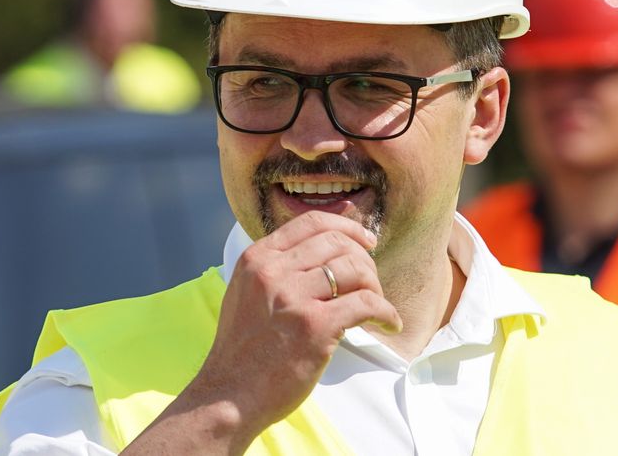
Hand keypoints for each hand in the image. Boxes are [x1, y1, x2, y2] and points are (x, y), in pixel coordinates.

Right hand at [194, 211, 401, 440]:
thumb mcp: (246, 292)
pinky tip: (388, 324)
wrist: (229, 395)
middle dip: (364, 260)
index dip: (347, 226)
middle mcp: (273, 271)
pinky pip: (366, 304)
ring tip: (377, 307)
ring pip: (355, 270)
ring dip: (375, 287)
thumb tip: (321, 245)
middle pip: (338, 243)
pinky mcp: (315, 326)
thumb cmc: (242, 350)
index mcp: (257, 259)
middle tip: (371, 283)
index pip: (311, 223)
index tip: (366, 240)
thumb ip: (276, 268)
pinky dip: (385, 313)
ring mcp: (294, 297)